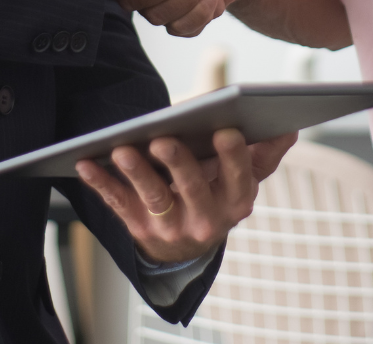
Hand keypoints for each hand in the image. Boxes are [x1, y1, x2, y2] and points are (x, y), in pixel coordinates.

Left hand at [75, 128, 298, 264]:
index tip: (225, 131)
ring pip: (154, 198)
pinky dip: (101, 184)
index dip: (233, 156)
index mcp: (236, 201)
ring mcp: (170, 228)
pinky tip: (85, 163)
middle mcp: (206, 220)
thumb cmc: (217, 194)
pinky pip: (119, 205)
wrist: (188, 246)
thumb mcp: (244, 179)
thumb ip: (263, 153)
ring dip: (136, 173)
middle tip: (163, 139)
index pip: (239, 178)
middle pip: (193, 189)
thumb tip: (287, 127)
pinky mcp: (139, 230)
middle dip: (178, 163)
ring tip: (122, 148)